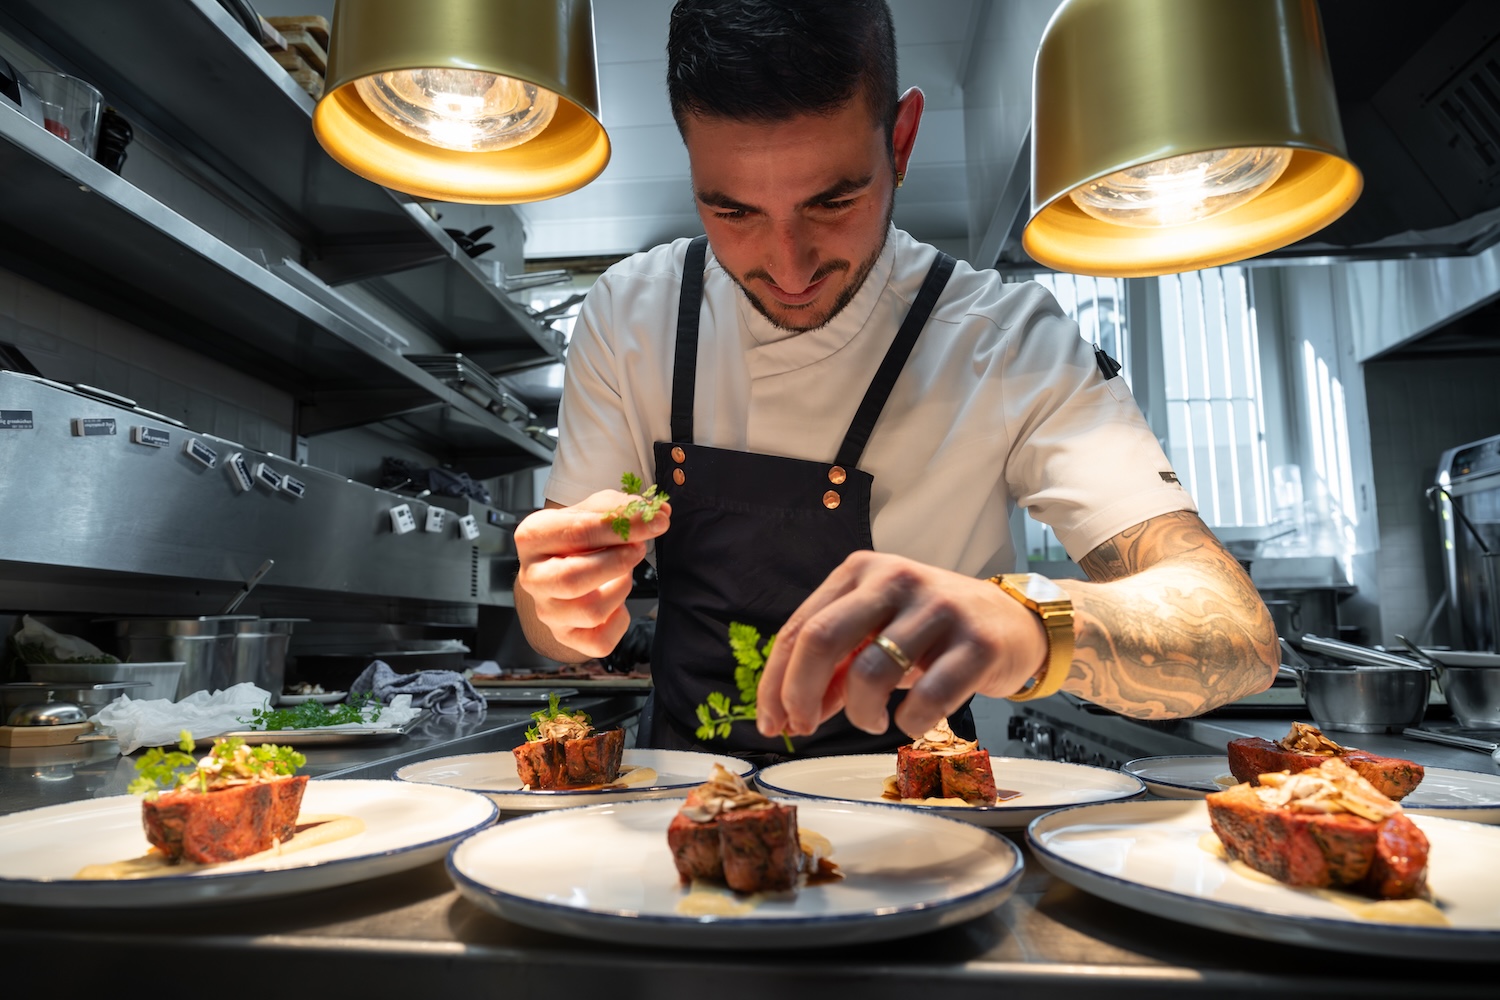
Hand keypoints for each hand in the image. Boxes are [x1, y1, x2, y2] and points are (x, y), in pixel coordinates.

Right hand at [513, 490, 669, 658]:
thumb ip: (623, 508)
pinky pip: (601, 640)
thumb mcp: (594, 510)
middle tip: (638, 549)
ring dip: (620, 589)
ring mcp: (547, 611)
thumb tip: (658, 513)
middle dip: (616, 563)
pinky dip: (619, 620)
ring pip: (591, 611)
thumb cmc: (578, 537)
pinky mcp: (565, 636)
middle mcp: (532, 578)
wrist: (563, 565)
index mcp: (533, 538)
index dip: (623, 527)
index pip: (578, 531)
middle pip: (573, 579)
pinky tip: (616, 602)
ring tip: (622, 574)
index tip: (656, 523)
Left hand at [754, 552, 1048, 738]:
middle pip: (822, 638)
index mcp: (861, 571)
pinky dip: (909, 722)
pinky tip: (911, 721)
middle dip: (800, 694)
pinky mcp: (977, 642)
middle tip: (804, 728)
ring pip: (871, 672)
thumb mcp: (876, 635)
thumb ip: (834, 668)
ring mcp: (937, 607)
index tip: (772, 721)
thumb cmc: (932, 633)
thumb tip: (788, 713)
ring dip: (860, 714)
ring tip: (873, 722)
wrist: (1014, 624)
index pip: (800, 628)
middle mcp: (895, 579)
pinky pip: (927, 696)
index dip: (777, 682)